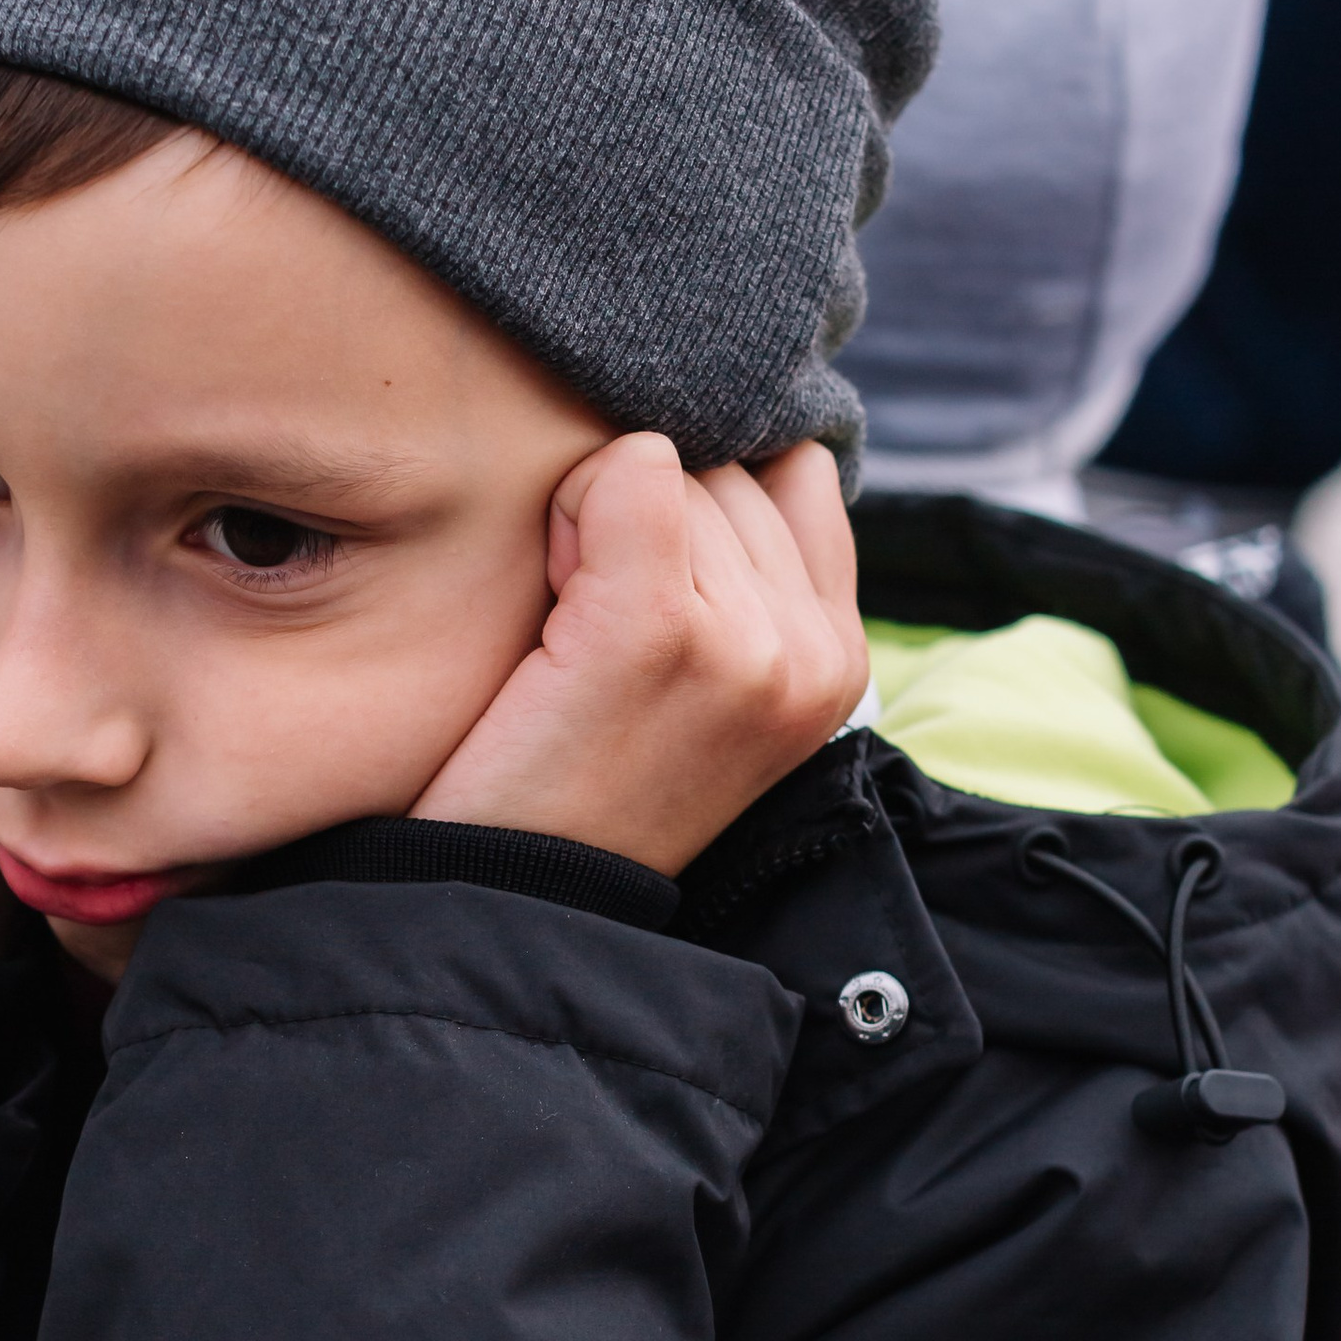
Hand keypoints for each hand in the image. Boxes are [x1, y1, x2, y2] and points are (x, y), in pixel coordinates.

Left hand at [412, 437, 863, 875]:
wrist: (501, 898)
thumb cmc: (577, 782)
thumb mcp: (704, 686)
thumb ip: (748, 576)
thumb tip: (739, 443)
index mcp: (839, 663)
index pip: (797, 478)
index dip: (699, 508)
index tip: (640, 597)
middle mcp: (814, 652)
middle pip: (728, 471)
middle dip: (649, 517)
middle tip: (592, 631)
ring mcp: (747, 641)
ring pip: (675, 469)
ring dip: (597, 519)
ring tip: (570, 634)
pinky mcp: (658, 629)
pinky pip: (630, 471)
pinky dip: (570, 506)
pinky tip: (549, 595)